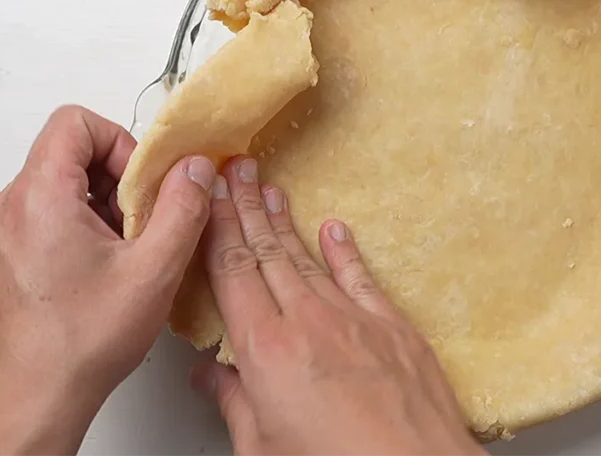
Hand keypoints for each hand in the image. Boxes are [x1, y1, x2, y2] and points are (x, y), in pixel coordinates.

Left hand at [0, 106, 215, 455]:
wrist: (27, 404)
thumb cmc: (78, 345)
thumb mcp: (153, 270)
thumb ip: (183, 208)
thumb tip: (197, 168)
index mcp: (38, 196)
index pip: (75, 123)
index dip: (121, 142)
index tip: (147, 184)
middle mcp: (9, 209)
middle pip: (69, 156)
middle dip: (119, 181)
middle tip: (148, 223)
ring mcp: (0, 237)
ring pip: (60, 191)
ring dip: (104, 210)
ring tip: (131, 255)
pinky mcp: (3, 262)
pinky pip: (47, 221)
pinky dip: (83, 233)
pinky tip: (108, 275)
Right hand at [190, 156, 485, 455]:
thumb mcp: (262, 448)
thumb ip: (234, 403)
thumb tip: (209, 377)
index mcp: (266, 350)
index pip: (232, 272)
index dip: (216, 229)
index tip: (206, 196)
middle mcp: (309, 322)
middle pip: (268, 253)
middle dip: (246, 208)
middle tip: (234, 171)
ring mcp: (354, 320)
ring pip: (310, 259)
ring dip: (286, 222)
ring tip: (269, 190)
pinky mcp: (394, 328)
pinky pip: (362, 278)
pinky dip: (346, 252)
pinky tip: (335, 229)